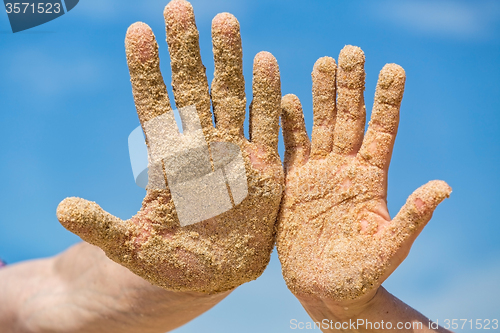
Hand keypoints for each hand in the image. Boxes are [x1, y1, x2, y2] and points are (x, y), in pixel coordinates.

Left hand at [57, 0, 282, 293]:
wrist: (215, 276)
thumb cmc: (171, 263)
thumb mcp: (132, 249)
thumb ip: (102, 229)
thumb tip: (61, 209)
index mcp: (168, 164)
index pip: (155, 107)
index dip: (146, 72)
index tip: (138, 32)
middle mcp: (202, 149)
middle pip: (193, 91)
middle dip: (186, 51)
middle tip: (178, 8)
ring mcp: (235, 155)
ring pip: (232, 97)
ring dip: (230, 61)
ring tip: (224, 21)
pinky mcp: (265, 169)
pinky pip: (268, 126)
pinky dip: (270, 98)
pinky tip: (268, 63)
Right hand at [276, 46, 450, 303]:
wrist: (323, 288)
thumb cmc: (362, 274)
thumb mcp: (391, 247)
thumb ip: (412, 217)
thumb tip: (444, 187)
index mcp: (372, 179)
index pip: (382, 131)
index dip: (387, 101)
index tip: (393, 69)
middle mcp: (346, 169)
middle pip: (350, 119)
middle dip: (352, 86)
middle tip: (352, 51)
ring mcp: (318, 173)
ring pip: (320, 126)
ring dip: (321, 96)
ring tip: (323, 63)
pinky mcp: (292, 183)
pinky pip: (290, 148)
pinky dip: (288, 125)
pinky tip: (286, 100)